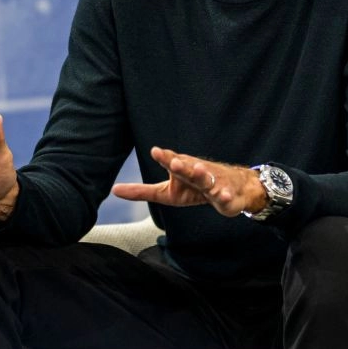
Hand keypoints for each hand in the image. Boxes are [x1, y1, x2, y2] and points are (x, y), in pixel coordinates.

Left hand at [111, 146, 264, 217]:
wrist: (233, 188)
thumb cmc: (194, 189)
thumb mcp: (166, 192)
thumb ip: (141, 191)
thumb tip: (114, 190)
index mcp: (182, 170)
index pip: (171, 161)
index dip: (164, 157)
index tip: (155, 151)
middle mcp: (197, 172)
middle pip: (188, 167)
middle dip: (182, 164)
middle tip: (174, 162)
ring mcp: (213, 183)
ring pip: (207, 179)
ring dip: (203, 175)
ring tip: (198, 170)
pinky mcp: (226, 195)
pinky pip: (226, 196)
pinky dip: (225, 196)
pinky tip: (223, 197)